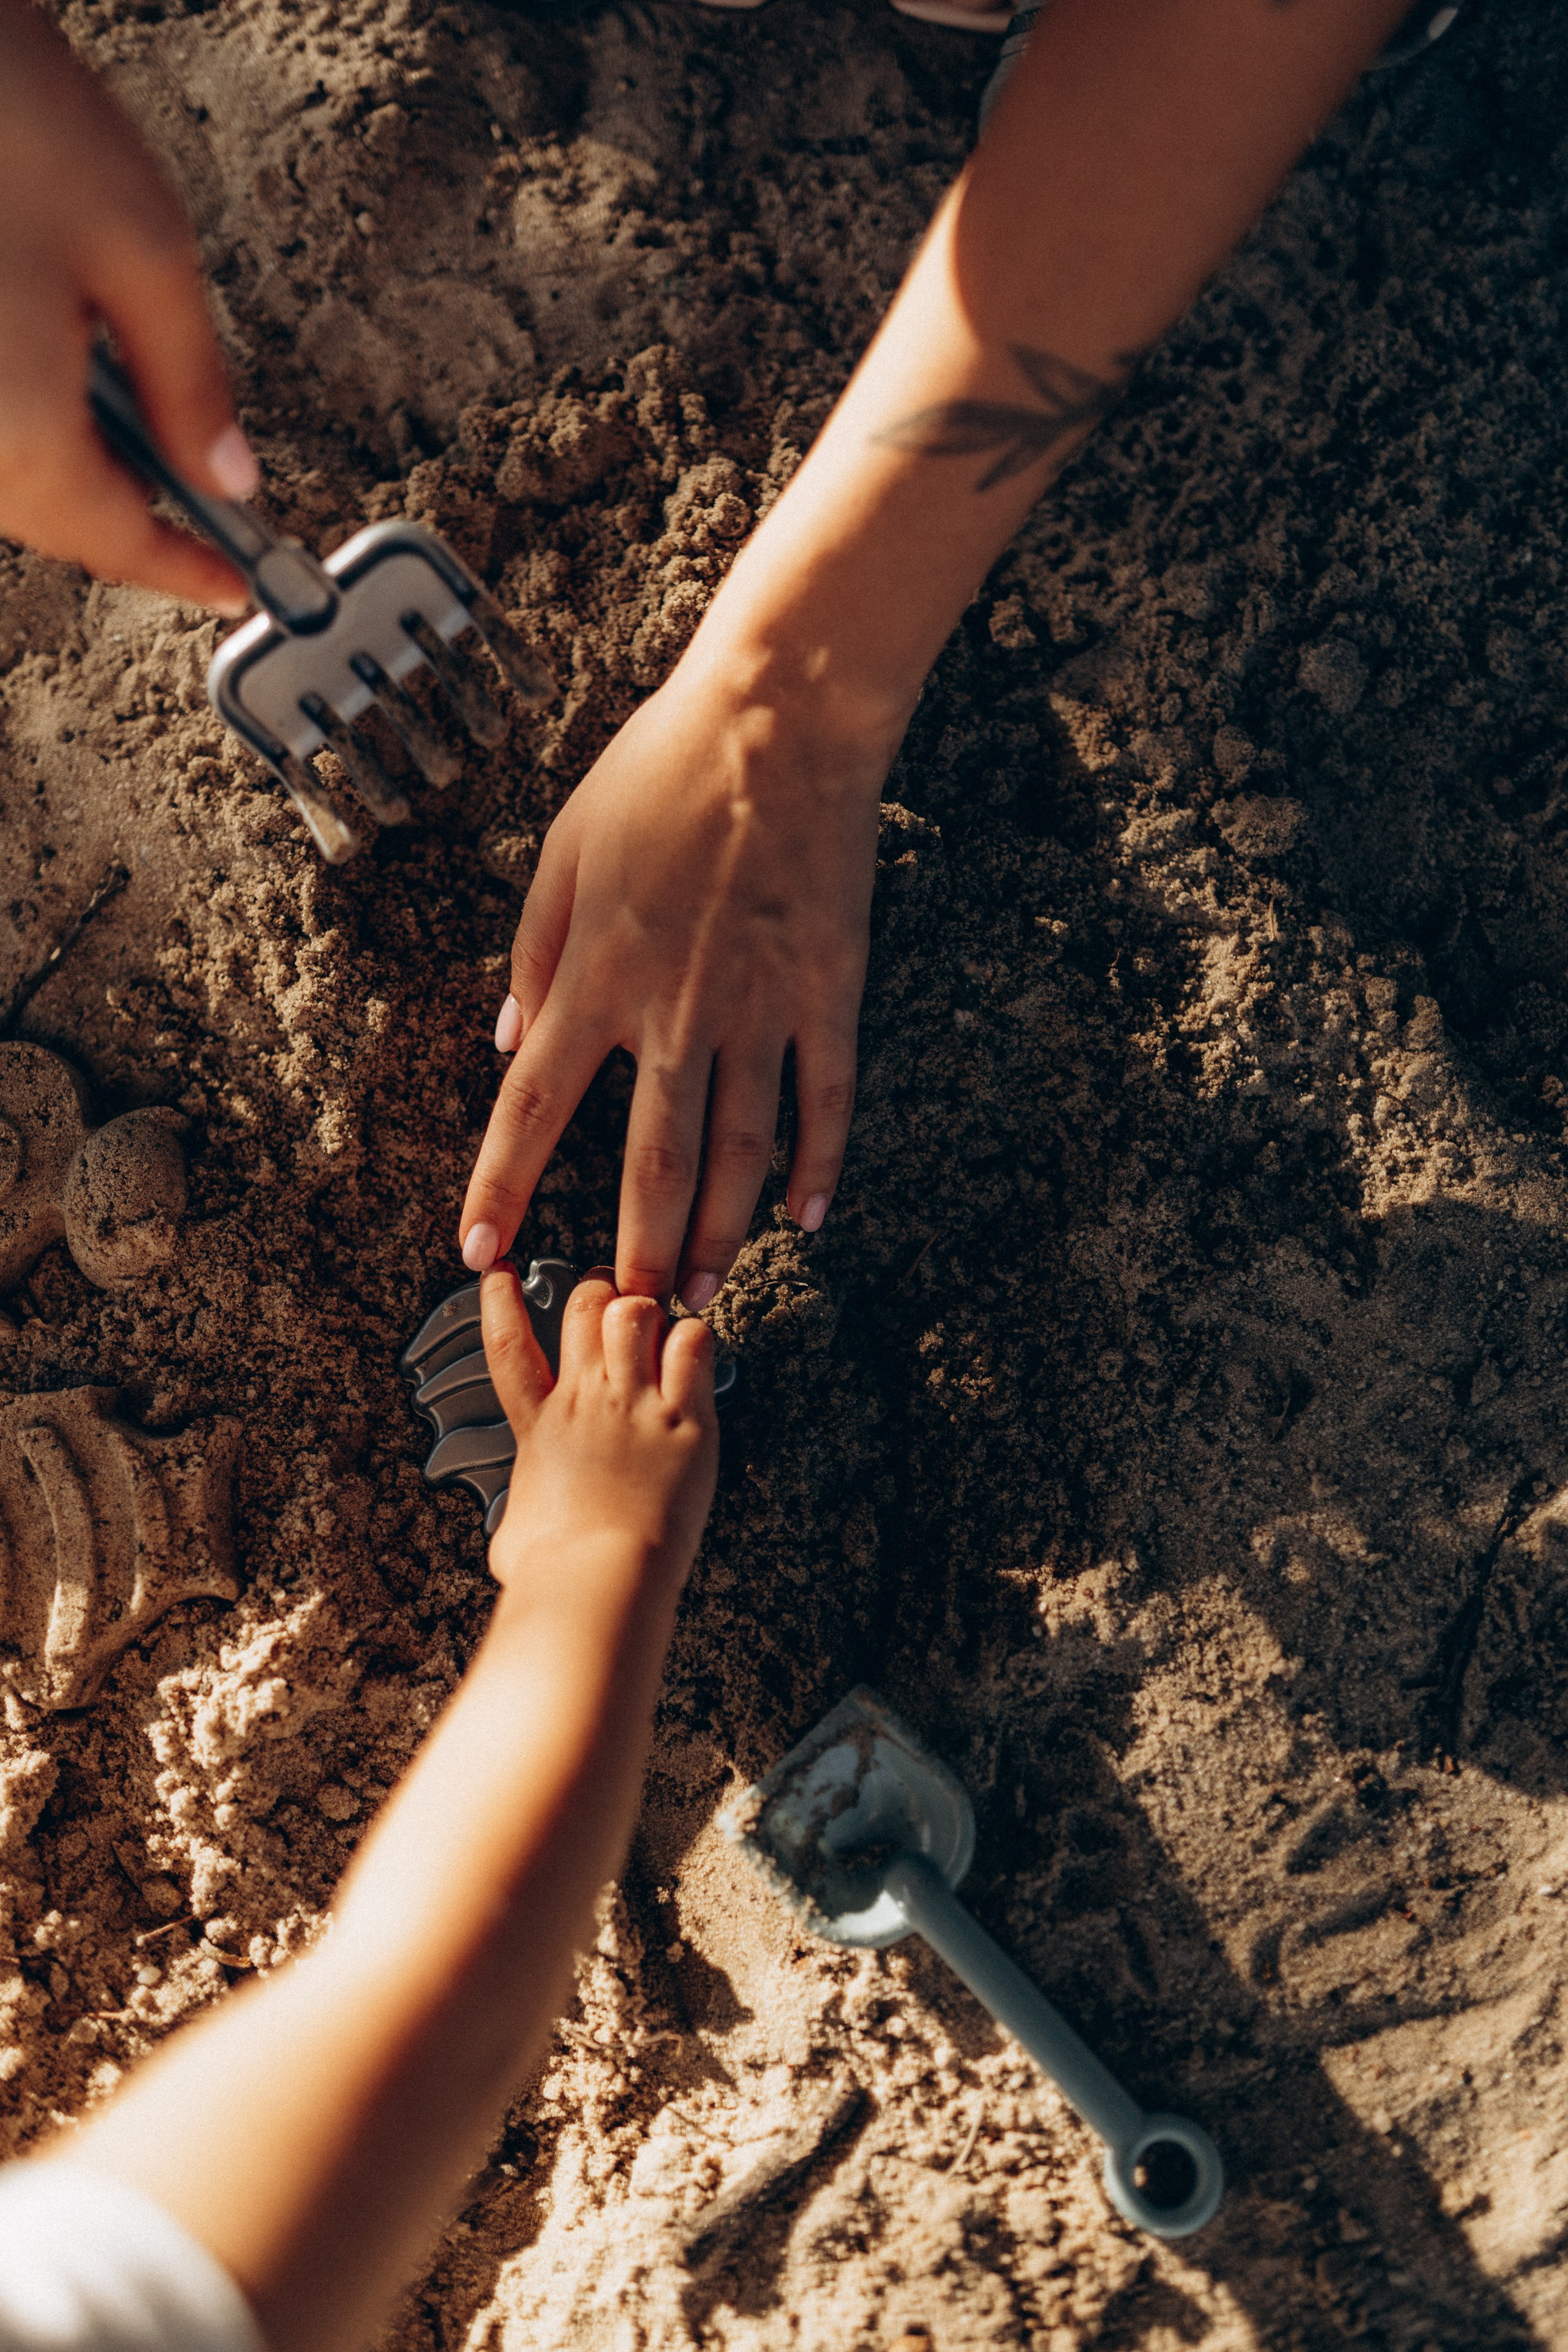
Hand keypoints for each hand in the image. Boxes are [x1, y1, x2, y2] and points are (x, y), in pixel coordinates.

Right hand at [0, 0, 255, 609]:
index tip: (235, 588)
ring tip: (141, 433)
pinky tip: (67, 372)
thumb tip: (228, 473)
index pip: (117, 544)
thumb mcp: (145, 250)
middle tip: (204, 514)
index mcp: (20, 435)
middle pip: (55, 520)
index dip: (186, 570)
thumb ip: (193, 384)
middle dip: (131, 520)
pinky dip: (30, 422)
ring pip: (12, 477)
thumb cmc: (6, 113)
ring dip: (79, 468)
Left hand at [459, 661, 888, 1305]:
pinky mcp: (827, 993)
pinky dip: (819, 1165)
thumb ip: (535, 954)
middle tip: (629, 1317)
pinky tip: (809, 1219)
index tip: (479, 1252)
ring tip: (705, 1295)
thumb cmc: (659, 771)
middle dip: (634, 1250)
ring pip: (739, 1151)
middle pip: (651, 1162)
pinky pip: (824, 1100)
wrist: (780, 719)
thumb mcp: (563, 851)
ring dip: (721, 1235)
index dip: (502, 1187)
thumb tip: (514, 1044)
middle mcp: (673, 1011)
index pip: (532, 1110)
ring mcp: (759, 1008)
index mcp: (595, 975)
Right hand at [480, 1266, 718, 1593]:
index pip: (507, 1343)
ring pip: (639, 1312)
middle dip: (602, 1290)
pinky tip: (695, 1352)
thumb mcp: (515, 1532)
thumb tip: (520, 1532)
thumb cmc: (552, 1570)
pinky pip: (693, 1346)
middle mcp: (585, 1402)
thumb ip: (523, 1511)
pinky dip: (695, 1338)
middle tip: (615, 1299)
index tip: (498, 1272)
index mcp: (540, 1426)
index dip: (499, 1300)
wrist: (596, 1580)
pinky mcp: (685, 1422)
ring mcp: (635, 1406)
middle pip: (588, 1307)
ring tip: (659, 1325)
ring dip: (650, 1310)